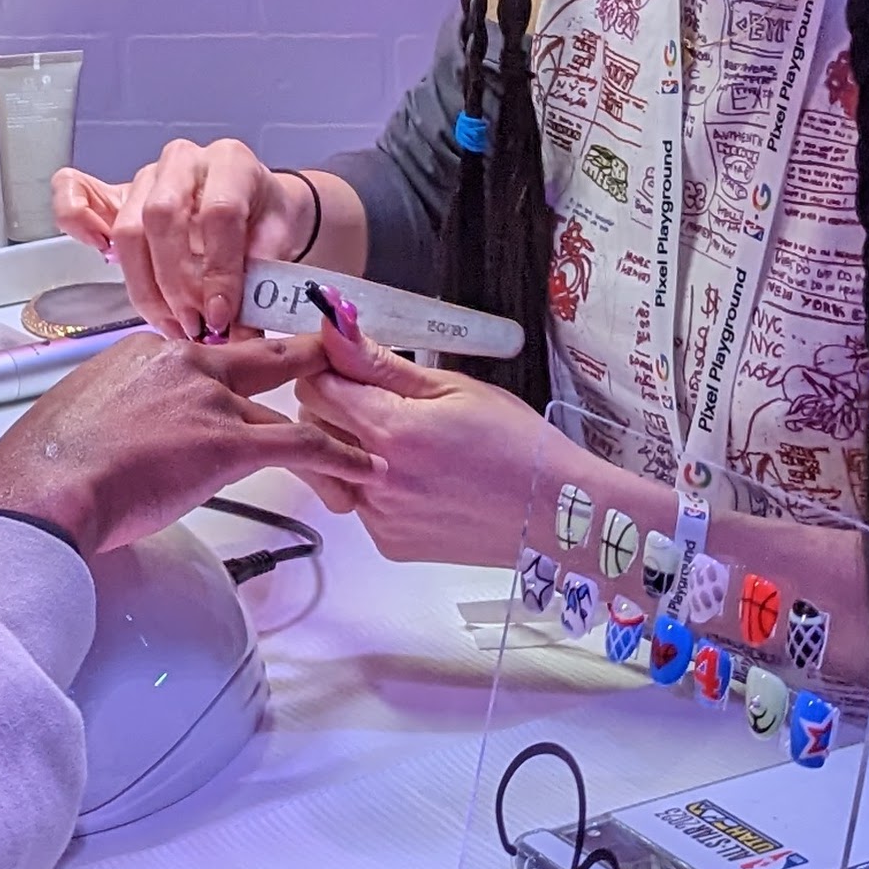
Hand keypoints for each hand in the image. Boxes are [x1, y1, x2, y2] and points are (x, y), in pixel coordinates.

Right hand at [0, 327, 332, 555]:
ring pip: (286, 406)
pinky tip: (359, 468)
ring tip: (358, 433)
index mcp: (144, 352)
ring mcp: (208, 399)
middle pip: (258, 359)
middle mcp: (182, 364)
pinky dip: (337, 456)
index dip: (230, 378)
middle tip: (331, 359)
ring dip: (325, 425)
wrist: (46, 489)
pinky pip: (301, 444)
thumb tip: (117, 439)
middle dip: (300, 360)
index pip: (203, 357)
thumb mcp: (79, 417)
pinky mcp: (227, 442)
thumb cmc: (48, 468)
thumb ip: (113, 415)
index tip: (244, 382)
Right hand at [55, 141, 315, 342]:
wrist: (255, 205)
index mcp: (231, 163)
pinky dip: (76, 221)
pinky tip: (99, 254)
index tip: (220, 316)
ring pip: (128, 226)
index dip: (219, 270)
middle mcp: (185, 161)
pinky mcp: (116, 191)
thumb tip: (241, 340)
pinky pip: (76, 189)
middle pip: (163, 218)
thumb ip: (258, 289)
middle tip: (192, 326)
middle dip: (176, 284)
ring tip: (169, 322)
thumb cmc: (264, 223)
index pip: (219, 213)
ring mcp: (147, 174)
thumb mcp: (277, 249)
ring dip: (144, 285)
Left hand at [284, 325, 554, 565]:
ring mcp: (379, 517)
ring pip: (331, 464)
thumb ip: (382, 363)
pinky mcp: (388, 542)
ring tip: (404, 442)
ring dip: (351, 445)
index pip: (316, 385)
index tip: (352, 362)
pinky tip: (418, 477)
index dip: (330, 366)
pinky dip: (374, 483)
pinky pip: (358, 501)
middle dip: (335, 402)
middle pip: (313, 424)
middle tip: (382, 398)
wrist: (555, 513)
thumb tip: (336, 326)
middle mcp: (375, 479)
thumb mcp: (454, 387)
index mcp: (391, 430)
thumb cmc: (517, 444)